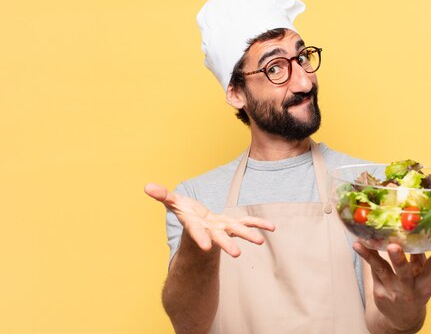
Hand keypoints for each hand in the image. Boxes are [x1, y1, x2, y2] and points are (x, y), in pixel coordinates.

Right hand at [144, 183, 275, 257]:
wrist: (198, 225)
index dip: (200, 238)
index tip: (206, 246)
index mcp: (195, 226)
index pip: (196, 232)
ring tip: (261, 242)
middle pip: (219, 238)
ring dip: (248, 236)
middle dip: (227, 245)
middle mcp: (211, 229)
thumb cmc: (185, 212)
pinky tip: (272, 228)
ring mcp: (224, 228)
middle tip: (237, 254)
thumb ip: (162, 195)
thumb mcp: (173, 202)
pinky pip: (248, 223)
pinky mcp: (233, 224)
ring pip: (237, 231)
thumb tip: (147, 186)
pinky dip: (259, 225)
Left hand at [354, 239, 430, 331]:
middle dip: (398, 260)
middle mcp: (410, 290)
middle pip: (404, 273)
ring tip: (359, 244)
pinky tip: (359, 245)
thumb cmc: (415, 290)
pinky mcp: (379, 292)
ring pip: (381, 271)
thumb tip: (417, 232)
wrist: (401, 319)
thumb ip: (420, 258)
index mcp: (426, 285)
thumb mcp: (423, 277)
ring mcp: (393, 292)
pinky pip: (374, 270)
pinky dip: (367, 257)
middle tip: (393, 247)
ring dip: (370, 256)